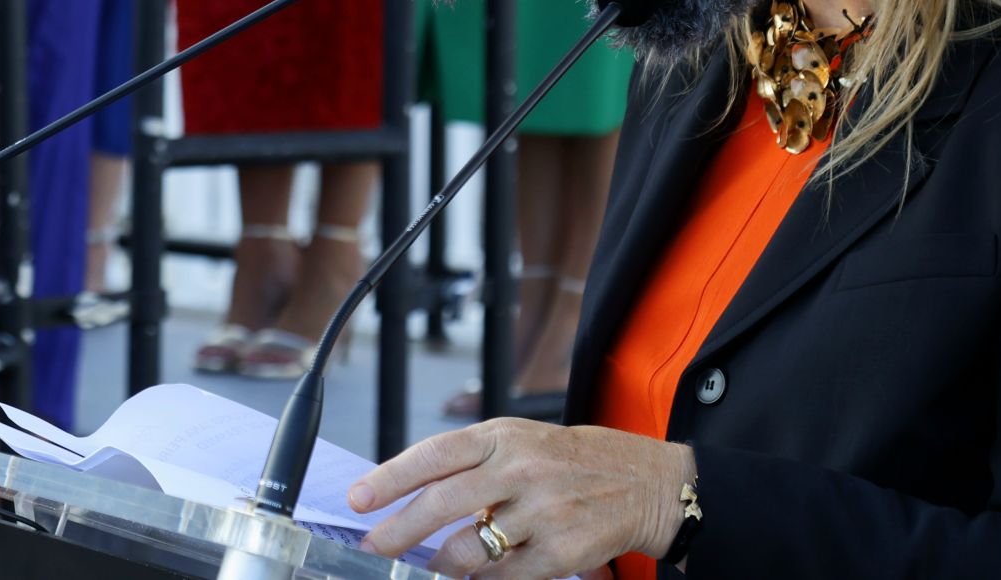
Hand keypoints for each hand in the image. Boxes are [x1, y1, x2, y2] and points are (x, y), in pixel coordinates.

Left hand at [350, 418, 691, 578]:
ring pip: (467, 550)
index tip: (357, 499)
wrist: (643, 482)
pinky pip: (502, 578)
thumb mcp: (520, 441)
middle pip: (441, 503)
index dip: (390, 478)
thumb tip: (412, 497)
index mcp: (503, 436)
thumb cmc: (569, 461)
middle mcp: (520, 468)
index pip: (434, 454)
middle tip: (374, 546)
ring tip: (436, 564)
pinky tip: (482, 574)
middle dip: (398, 530)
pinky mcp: (560, 552)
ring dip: (441, 563)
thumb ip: (471, 464)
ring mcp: (541, 511)